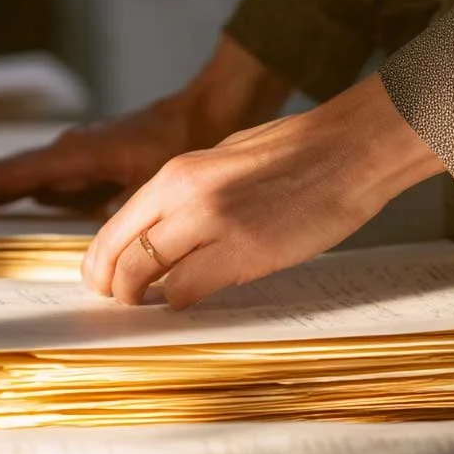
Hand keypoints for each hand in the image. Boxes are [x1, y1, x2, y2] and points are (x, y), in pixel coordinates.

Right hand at [0, 36, 290, 214]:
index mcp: (71, 156)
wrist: (209, 108)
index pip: (1, 177)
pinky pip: (40, 182)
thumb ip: (116, 213)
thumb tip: (94, 253)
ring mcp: (74, 157)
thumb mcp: (152, 184)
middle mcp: (64, 153)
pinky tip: (4, 212)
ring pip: (16, 179)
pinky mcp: (88, 164)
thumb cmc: (183, 142)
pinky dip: (14, 195)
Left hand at [82, 73, 444, 307]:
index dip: (103, 261)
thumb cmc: (298, 153)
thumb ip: (189, 194)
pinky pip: (189, 290)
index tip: (106, 279)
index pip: (115, 226)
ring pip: (144, 275)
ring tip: (152, 304)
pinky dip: (181, 301)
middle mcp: (185, 197)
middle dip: (114, 286)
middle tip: (120, 301)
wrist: (350, 150)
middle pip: (120, 255)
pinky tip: (190, 300)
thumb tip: (162, 228)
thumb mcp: (225, 160)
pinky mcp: (244, 252)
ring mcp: (212, 224)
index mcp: (177, 173)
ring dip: (142, 298)